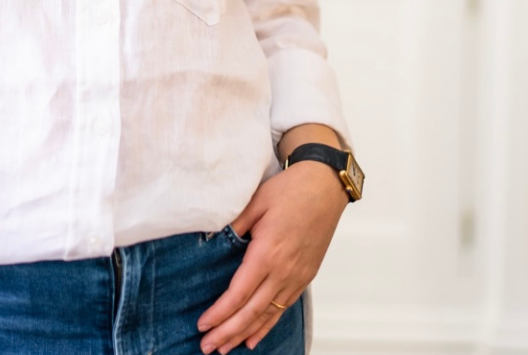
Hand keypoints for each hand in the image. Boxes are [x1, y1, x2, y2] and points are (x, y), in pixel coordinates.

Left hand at [197, 162, 347, 352]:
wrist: (324, 187)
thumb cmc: (289, 190)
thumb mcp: (255, 202)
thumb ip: (234, 225)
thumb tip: (211, 240)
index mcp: (267, 253)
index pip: (239, 293)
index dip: (220, 313)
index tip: (203, 325)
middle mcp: (283, 271)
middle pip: (252, 311)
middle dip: (228, 331)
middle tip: (208, 347)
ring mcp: (297, 276)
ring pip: (268, 314)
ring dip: (245, 333)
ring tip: (227, 348)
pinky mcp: (305, 276)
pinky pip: (283, 307)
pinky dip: (268, 324)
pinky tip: (255, 337)